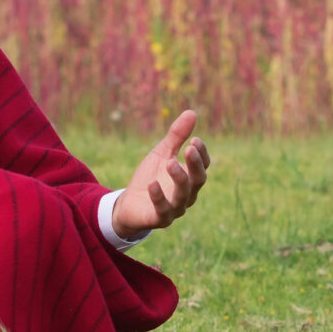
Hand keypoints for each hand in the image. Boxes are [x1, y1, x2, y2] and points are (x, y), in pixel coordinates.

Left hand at [113, 109, 211, 236]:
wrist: (129, 204)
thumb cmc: (151, 177)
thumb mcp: (162, 153)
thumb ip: (177, 136)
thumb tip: (192, 112)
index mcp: (191, 178)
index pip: (203, 166)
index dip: (201, 154)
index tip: (195, 139)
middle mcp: (188, 195)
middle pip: (198, 180)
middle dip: (195, 164)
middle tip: (189, 148)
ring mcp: (176, 208)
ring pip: (183, 195)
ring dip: (179, 178)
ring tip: (169, 163)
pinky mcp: (160, 219)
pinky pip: (162, 210)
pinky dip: (158, 197)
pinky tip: (152, 183)